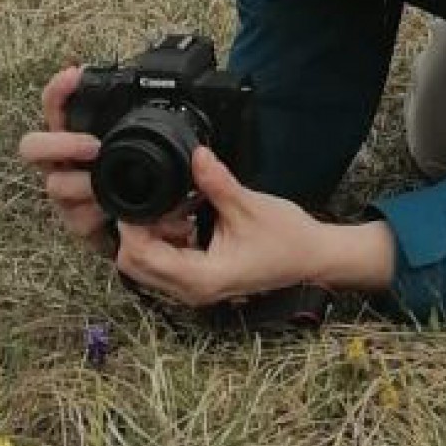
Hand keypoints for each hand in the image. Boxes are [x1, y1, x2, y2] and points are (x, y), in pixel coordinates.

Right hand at [17, 66, 198, 253]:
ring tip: (108, 185)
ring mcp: (65, 194)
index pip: (53, 105)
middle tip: (94, 146)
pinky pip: (79, 220)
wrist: (141, 221)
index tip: (75, 75)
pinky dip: (97, 215)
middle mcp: (61, 162)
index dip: (58, 90)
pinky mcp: (77, 224)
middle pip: (31, 146)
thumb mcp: (135, 141)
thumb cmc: (134, 175)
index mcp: (72, 135)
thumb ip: (133, 118)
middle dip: (60, 144)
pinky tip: (115, 212)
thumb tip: (150, 81)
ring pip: (55, 185)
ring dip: (83, 184)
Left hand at [109, 145, 338, 309]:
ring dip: (154, 234)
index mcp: (201, 278)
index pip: (142, 257)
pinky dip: (168, 239)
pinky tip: (188, 218)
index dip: (134, 226)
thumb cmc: (287, 239)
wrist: (311, 257)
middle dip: (140, 230)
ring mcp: (195, 288)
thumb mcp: (248, 205)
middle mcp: (192, 290)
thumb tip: (196, 156)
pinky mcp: (200, 280)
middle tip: (161, 201)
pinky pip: (166, 262)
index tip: (139, 197)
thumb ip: (216, 182)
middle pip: (136, 265)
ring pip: (148, 264)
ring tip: (180, 207)